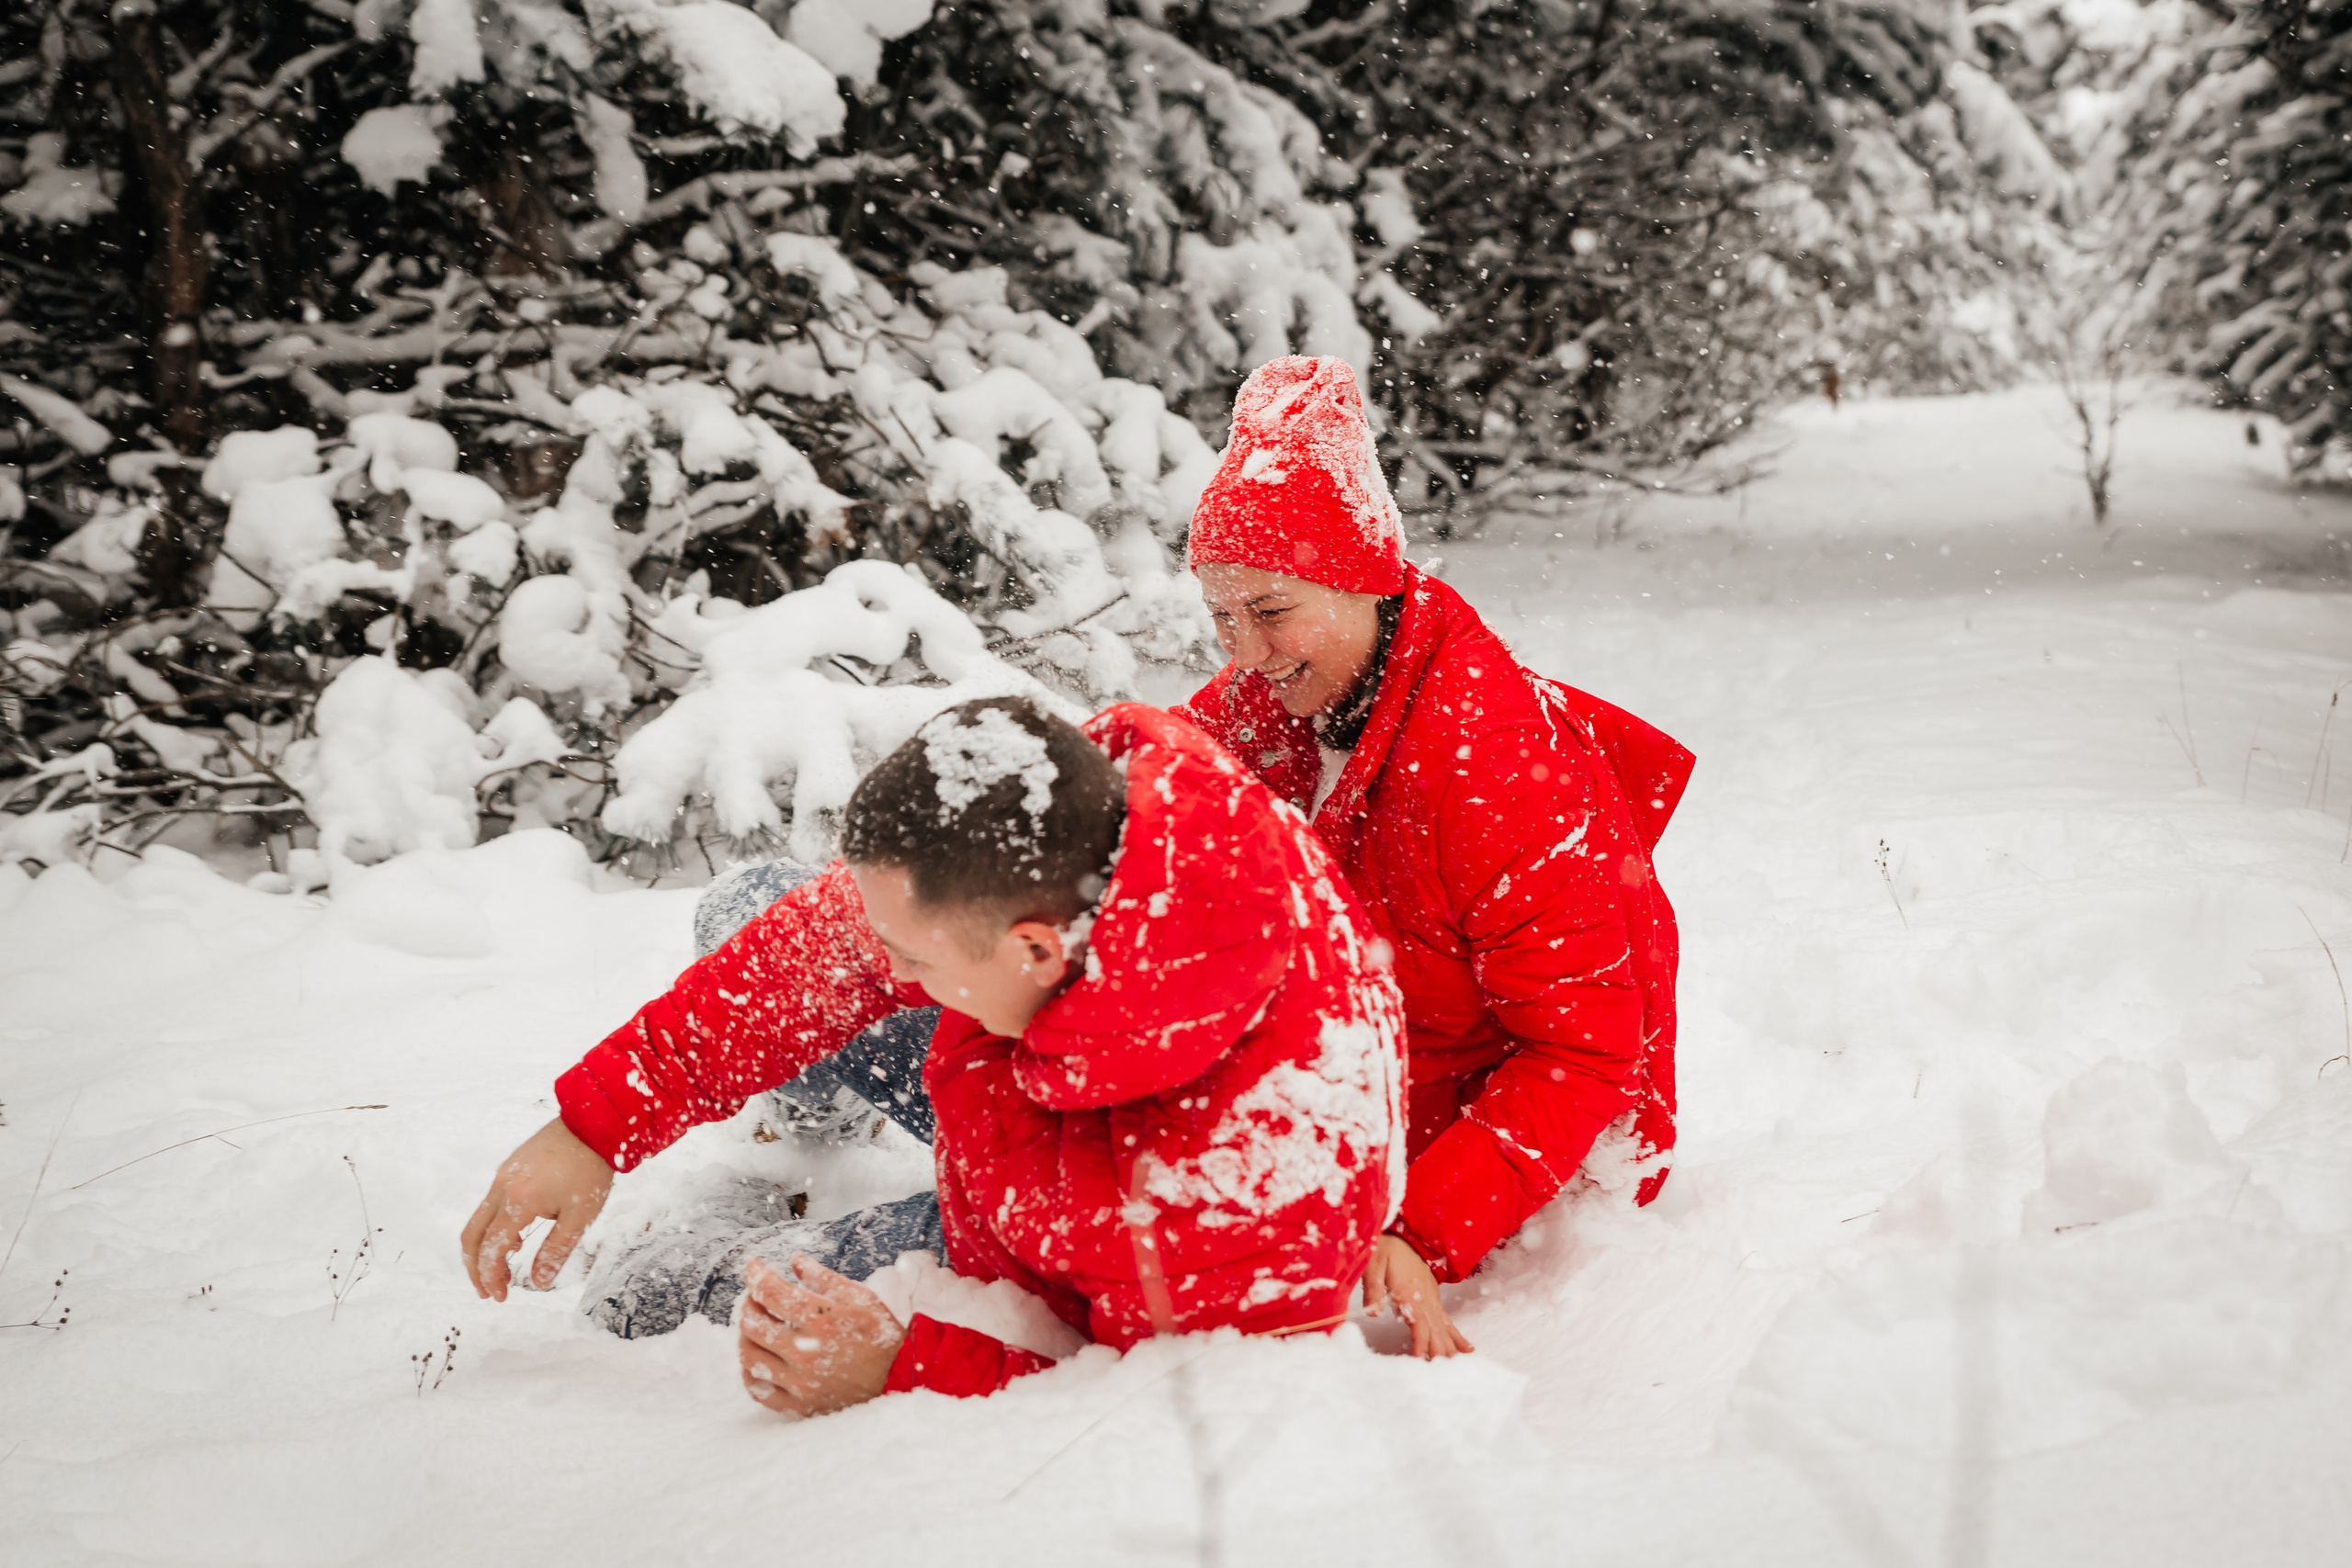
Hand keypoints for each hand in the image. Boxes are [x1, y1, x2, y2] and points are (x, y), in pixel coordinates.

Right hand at [460, 1117, 613, 1300]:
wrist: (594, 1122)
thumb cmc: (591, 1168)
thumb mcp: (580, 1216)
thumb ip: (556, 1251)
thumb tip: (538, 1283)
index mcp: (518, 1201)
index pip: (491, 1249)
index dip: (490, 1277)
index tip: (500, 1297)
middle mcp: (502, 1187)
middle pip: (472, 1236)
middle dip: (475, 1268)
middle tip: (488, 1291)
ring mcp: (503, 1175)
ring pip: (479, 1220)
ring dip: (484, 1249)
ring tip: (502, 1271)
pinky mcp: (510, 1168)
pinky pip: (490, 1204)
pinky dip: (493, 1228)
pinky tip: (515, 1240)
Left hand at [737, 1254, 905, 1416]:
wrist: (900, 1379)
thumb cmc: (881, 1334)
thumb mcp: (860, 1297)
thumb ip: (824, 1278)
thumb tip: (794, 1261)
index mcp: (821, 1320)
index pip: (770, 1291)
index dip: (755, 1273)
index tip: (753, 1265)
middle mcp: (805, 1352)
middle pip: (752, 1323)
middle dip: (748, 1301)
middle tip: (756, 1295)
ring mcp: (800, 1382)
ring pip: (749, 1356)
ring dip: (745, 1334)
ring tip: (756, 1324)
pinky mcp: (800, 1405)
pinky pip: (759, 1390)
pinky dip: (750, 1371)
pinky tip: (759, 1357)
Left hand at [1362, 1235, 1473, 1358]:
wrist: (1401, 1234)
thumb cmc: (1384, 1249)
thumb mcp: (1372, 1266)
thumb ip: (1373, 1290)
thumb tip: (1372, 1313)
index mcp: (1411, 1293)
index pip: (1419, 1325)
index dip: (1421, 1344)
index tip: (1421, 1361)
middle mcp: (1426, 1299)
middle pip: (1435, 1332)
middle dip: (1440, 1353)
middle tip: (1444, 1375)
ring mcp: (1432, 1299)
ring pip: (1444, 1328)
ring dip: (1451, 1348)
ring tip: (1459, 1367)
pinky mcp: (1433, 1298)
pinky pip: (1447, 1320)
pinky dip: (1456, 1335)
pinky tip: (1466, 1348)